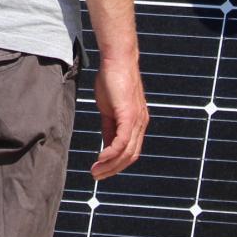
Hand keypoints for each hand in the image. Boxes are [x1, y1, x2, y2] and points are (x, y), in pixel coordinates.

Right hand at [90, 55, 148, 178]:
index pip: (130, 151)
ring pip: (127, 152)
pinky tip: (100, 159)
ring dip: (110, 165)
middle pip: (130, 156)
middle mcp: (141, 124)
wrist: (117, 59)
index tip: (102, 171)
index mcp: (137, 123)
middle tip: (97, 177)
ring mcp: (137, 120)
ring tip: (95, 172)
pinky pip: (122, 141)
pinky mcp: (129, 115)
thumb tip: (106, 144)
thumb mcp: (109, 109)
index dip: (117, 164)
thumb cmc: (113, 80)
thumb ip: (109, 127)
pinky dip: (111, 153)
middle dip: (113, 170)